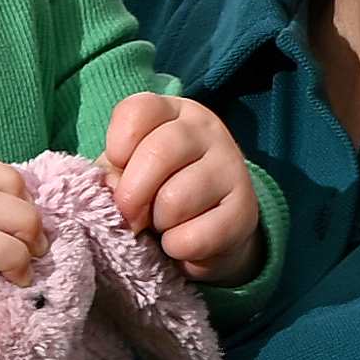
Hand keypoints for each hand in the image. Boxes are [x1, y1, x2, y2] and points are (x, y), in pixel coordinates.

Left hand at [104, 91, 263, 282]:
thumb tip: (114, 191)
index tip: (118, 166)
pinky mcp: (244, 210)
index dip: (118, 144)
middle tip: (130, 215)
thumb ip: (114, 174)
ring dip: (159, 223)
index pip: (138, 112)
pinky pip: (194, 237)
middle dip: (132, 195)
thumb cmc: (158, 193)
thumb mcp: (129, 173)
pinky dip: (177, 248)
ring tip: (164, 224)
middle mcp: (206, 131)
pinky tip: (182, 242)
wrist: (210, 230)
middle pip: (158, 153)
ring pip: (175, 200)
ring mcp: (231, 166)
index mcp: (173, 113)